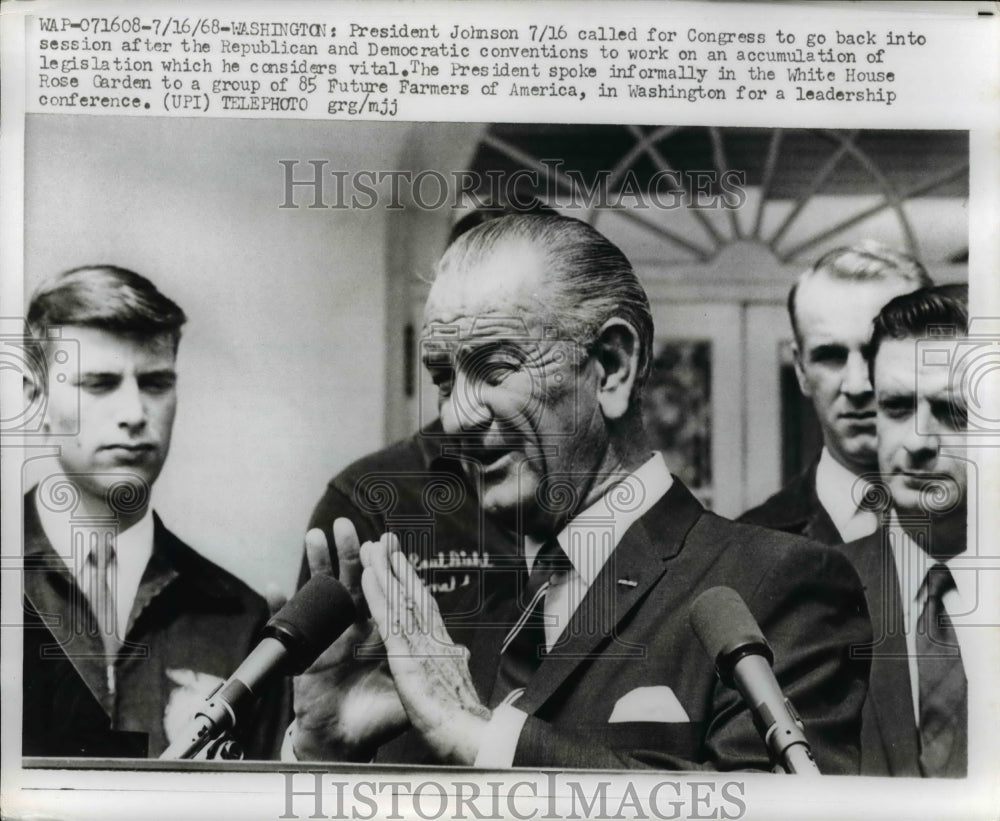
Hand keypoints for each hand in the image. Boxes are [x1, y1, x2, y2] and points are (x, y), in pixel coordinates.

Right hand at [291, 519, 407, 760]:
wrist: (344, 742)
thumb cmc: (376, 717)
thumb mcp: (405, 693)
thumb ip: (426, 672)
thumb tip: (460, 652)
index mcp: (378, 632)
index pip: (382, 592)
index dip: (385, 567)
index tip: (388, 540)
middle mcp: (351, 628)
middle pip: (350, 581)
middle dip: (349, 552)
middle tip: (347, 525)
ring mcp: (326, 636)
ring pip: (319, 592)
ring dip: (316, 564)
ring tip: (315, 536)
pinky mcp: (302, 654)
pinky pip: (286, 626)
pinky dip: (278, 608)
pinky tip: (274, 587)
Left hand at [361, 534, 490, 764]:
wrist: (471, 740)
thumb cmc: (464, 725)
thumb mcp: (456, 690)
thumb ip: (452, 670)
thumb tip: (460, 656)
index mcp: (442, 649)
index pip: (424, 610)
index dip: (412, 584)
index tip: (402, 563)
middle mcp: (433, 639)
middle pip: (412, 595)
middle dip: (399, 566)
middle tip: (386, 540)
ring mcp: (421, 644)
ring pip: (399, 600)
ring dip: (385, 571)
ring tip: (372, 545)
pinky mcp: (408, 655)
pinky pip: (388, 618)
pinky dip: (378, 594)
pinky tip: (368, 574)